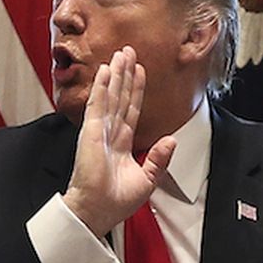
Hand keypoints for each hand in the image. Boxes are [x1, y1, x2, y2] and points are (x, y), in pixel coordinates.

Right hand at [62, 47, 175, 234]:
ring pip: (110, 95)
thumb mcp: (147, 179)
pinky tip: (106, 71)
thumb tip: (172, 139)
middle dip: (125, 74)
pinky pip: (98, 105)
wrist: (97, 211)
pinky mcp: (91, 132)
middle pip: (120, 97)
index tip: (140, 71)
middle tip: (128, 51)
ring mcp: (99, 131)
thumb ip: (159, 158)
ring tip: (121, 54)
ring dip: (116, 74)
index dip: (136, 90)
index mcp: (121, 144)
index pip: (131, 110)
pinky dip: (102, 87)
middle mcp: (109, 133)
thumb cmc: (115, 201)